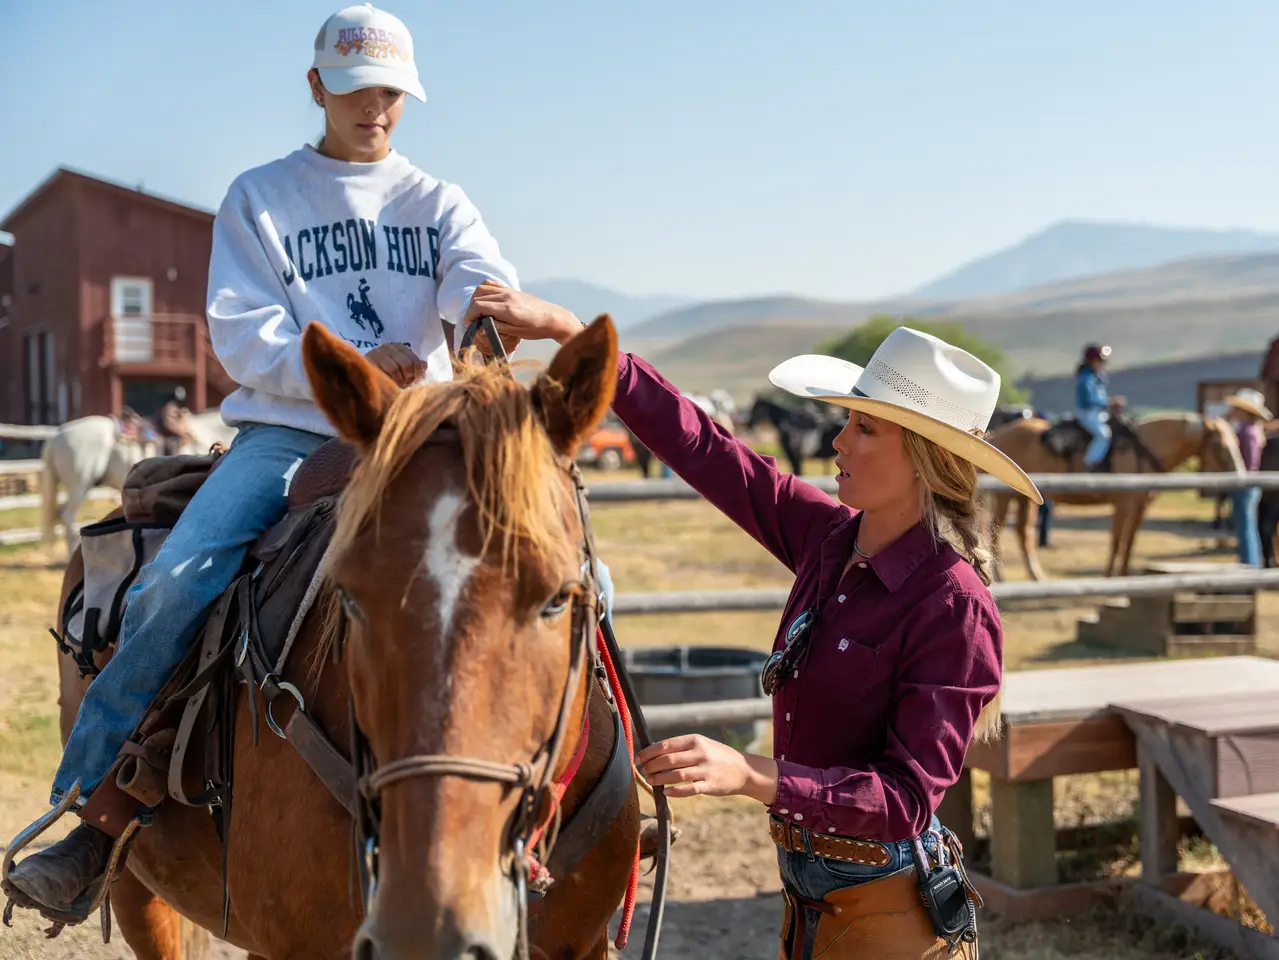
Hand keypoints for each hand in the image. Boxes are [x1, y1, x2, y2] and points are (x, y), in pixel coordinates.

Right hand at [365, 343, 425, 386]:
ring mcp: (377, 353)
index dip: (418, 373)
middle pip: (407, 364)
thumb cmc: (385, 372)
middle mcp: (388, 347)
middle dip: (409, 377)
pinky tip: (390, 384)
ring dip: (399, 380)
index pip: (415, 360)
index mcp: (399, 347)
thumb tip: (424, 365)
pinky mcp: (369, 361)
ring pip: (396, 368)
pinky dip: (390, 380)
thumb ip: (414, 366)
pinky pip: (384, 372)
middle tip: (406, 384)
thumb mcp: (402, 368)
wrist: (361, 374)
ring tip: (398, 385)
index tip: (416, 381)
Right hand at [465, 280, 583, 347]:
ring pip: (483, 288)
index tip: (470, 324)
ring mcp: (509, 291)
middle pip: (478, 297)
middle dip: (471, 309)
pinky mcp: (512, 290)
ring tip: (479, 312)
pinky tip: (486, 301)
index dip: (470, 316)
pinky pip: (492, 284)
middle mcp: (507, 297)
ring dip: (476, 299)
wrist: (554, 318)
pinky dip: (484, 291)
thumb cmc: (537, 328)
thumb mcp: (516, 333)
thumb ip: (497, 328)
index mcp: (507, 309)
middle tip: (473, 321)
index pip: (479, 306)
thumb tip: (480, 327)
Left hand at [637, 734, 777, 802]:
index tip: (638, 759)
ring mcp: (705, 770)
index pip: (665, 745)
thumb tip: (653, 753)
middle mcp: (700, 753)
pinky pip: (688, 790)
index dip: (648, 753)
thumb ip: (681, 748)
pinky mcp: (709, 785)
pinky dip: (675, 791)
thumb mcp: (702, 744)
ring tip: (651, 781)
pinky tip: (666, 792)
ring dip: (659, 779)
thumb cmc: (717, 756)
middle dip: (651, 767)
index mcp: (695, 740)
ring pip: (675, 775)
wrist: (743, 769)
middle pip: (668, 760)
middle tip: (643, 772)